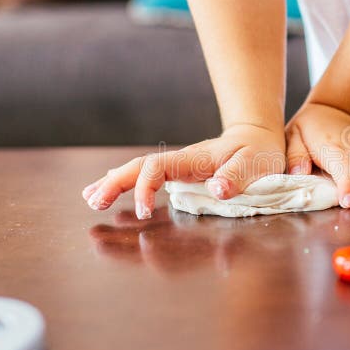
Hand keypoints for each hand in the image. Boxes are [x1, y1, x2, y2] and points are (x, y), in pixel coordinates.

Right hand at [81, 124, 285, 219]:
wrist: (260, 136)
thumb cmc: (260, 153)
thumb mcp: (256, 165)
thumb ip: (236, 177)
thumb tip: (217, 189)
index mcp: (194, 159)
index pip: (158, 168)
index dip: (144, 188)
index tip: (142, 213)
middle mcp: (181, 160)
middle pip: (139, 167)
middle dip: (114, 183)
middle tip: (92, 202)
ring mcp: (178, 165)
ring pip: (139, 169)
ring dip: (113, 181)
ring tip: (89, 197)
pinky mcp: (180, 172)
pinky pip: (146, 175)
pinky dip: (125, 181)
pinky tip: (109, 188)